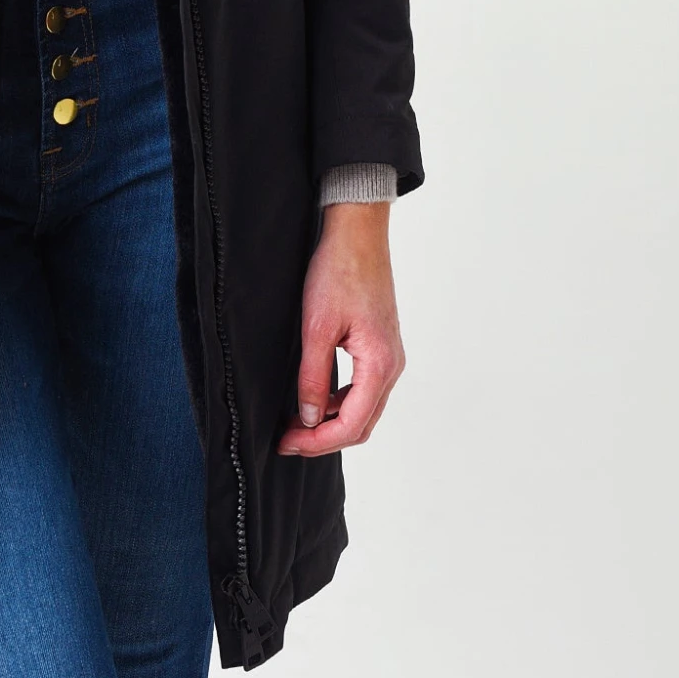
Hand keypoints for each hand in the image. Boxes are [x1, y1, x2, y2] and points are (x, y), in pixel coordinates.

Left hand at [276, 201, 404, 456]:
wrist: (358, 233)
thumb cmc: (339, 271)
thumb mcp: (317, 327)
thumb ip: (312, 377)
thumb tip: (307, 417)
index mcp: (380, 365)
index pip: (351, 425)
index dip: (317, 442)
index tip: (287, 443)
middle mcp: (391, 366)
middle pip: (361, 424)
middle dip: (324, 438)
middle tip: (287, 440)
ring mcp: (388, 356)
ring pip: (363, 408)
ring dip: (332, 421)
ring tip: (296, 423)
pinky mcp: (380, 346)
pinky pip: (363, 388)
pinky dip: (340, 401)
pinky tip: (315, 397)